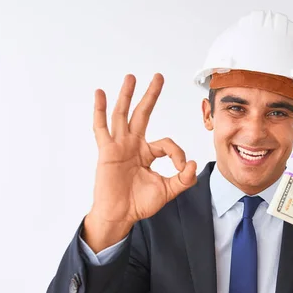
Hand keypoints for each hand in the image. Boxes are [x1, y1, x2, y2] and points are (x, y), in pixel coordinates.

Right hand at [84, 74, 196, 250]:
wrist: (120, 216)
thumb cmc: (139, 204)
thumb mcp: (168, 191)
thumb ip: (183, 179)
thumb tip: (193, 164)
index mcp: (147, 153)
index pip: (166, 143)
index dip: (177, 153)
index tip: (182, 168)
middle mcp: (133, 145)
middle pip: (143, 114)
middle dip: (151, 95)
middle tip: (158, 77)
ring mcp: (119, 146)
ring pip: (123, 115)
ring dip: (127, 96)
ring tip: (131, 77)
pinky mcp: (107, 151)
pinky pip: (101, 128)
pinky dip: (100, 110)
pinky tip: (100, 94)